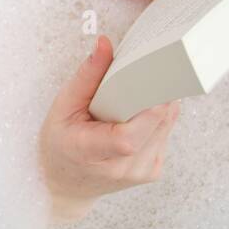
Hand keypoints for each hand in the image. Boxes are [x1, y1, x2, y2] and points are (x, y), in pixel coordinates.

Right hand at [39, 35, 179, 221]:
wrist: (67, 183)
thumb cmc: (61, 145)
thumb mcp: (62, 107)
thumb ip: (86, 76)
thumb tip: (105, 44)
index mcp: (92, 153)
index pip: (130, 136)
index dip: (148, 107)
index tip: (151, 80)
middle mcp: (123, 168)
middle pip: (157, 122)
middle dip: (155, 93)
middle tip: (144, 74)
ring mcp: (142, 171)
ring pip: (168, 124)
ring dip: (158, 103)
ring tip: (134, 96)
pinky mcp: (154, 170)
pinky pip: (165, 132)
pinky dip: (156, 118)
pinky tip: (137, 115)